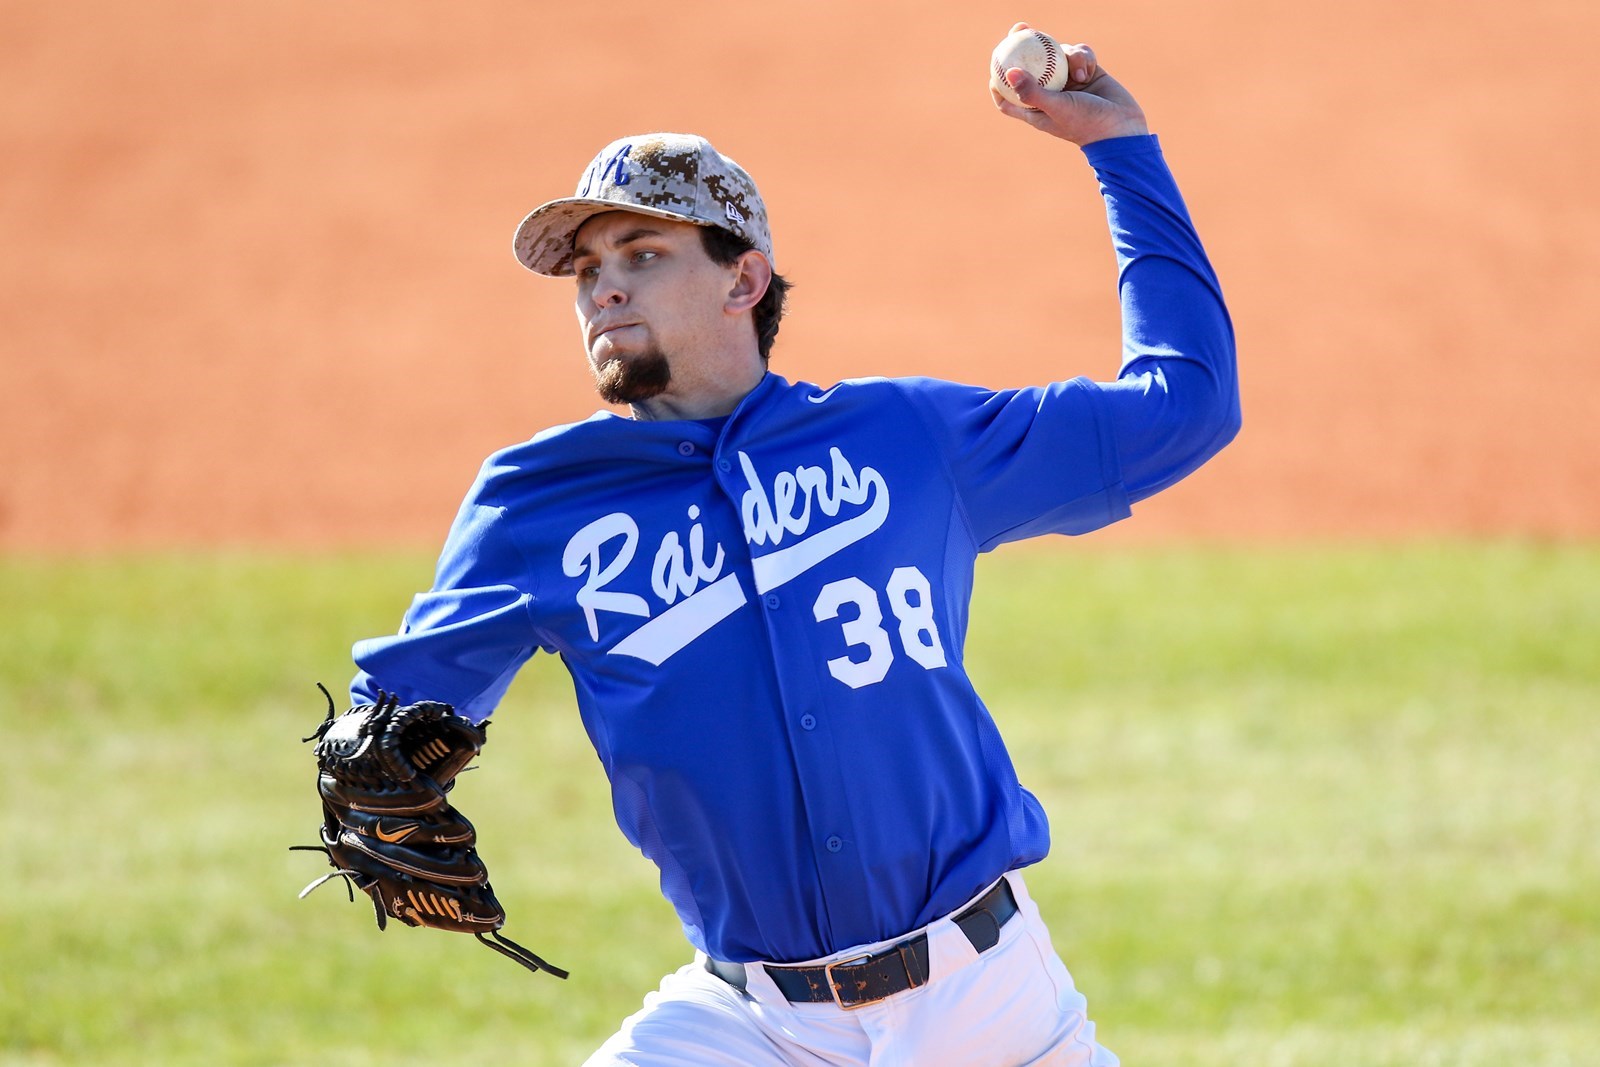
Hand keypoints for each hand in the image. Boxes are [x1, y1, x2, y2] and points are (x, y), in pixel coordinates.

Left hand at [990, 25, 1148, 145]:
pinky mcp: (1087, 72)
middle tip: (1021, 28)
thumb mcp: (1056, 108)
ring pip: (1059, 55)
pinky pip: (1079, 54)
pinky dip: (1084, 58)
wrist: (1122, 128)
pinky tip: (1088, 71)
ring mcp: (1068, 82)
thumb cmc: (1086, 124)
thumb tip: (1009, 72)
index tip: (996, 62)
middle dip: (1024, 46)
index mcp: (1036, 109)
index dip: (998, 81)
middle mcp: (1050, 94)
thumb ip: (1032, 91)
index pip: (1008, 97)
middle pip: (1031, 67)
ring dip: (1069, 56)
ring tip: (1079, 76)